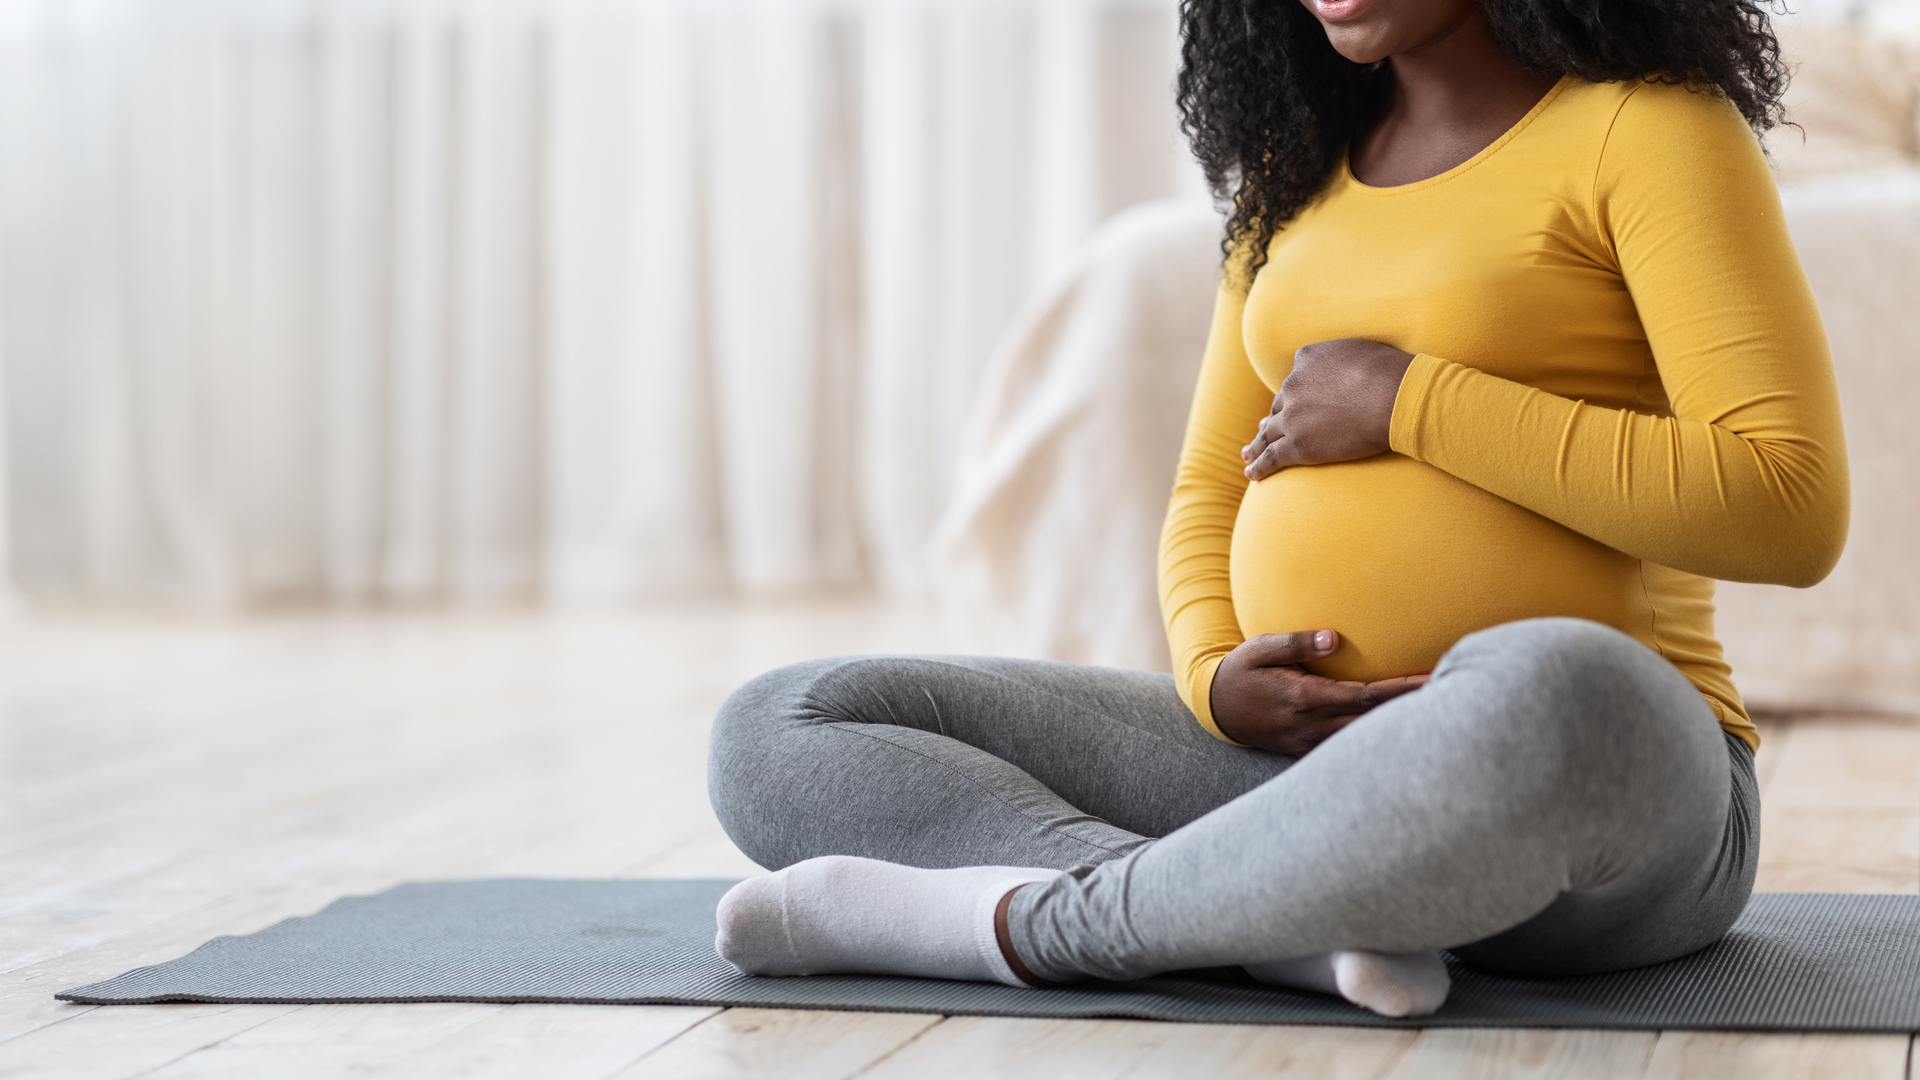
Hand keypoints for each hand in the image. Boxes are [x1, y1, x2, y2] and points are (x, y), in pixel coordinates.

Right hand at [1209, 630, 1428, 754]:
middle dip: (1412, 714)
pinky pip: (1351, 750)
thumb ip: (1297, 643)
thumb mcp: (1260, 649)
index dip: (1400, 691)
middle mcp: (1311, 727)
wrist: (1218, 709)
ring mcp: (1312, 744)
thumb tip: (1334, 637)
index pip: (1364, 697)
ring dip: (1399, 730)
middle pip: (1374, 724)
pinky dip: (1378, 742)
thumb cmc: (1241, 672)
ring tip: (1439, 716)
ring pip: (1366, 742)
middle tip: (1455, 699)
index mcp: (1303, 699)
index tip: (1433, 681)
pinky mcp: (1310, 751)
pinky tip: (1402, 733)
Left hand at [1242, 339, 1414, 480]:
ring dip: (1257, 444)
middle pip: (1279, 406)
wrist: (1394, 397)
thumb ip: (1342, 358)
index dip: (1294, 393)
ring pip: (1268, 433)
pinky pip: (1271, 457)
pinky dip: (1259, 466)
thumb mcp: (1360, 350)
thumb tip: (1346, 364)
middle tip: (1263, 429)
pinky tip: (1251, 474)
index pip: (1296, 378)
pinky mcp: (1297, 445)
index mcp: (1306, 360)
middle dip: (1273, 418)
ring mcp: (1292, 417)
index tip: (1293, 402)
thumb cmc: (1390, 372)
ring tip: (1248, 453)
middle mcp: (1293, 386)